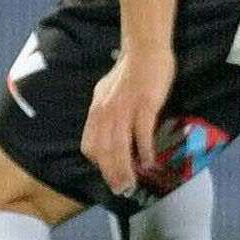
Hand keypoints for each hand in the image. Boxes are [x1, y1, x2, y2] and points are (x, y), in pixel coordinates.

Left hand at [82, 49, 176, 196]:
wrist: (144, 51)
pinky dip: (144, 150)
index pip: (90, 143)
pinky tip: (149, 161)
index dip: (98, 161)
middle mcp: (106, 111)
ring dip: (125, 167)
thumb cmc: (129, 73)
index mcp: (97, 109)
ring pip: (120, 145)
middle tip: (120, 188)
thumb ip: (107, 112)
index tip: (108, 174)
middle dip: (111, 172)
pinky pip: (141, 133)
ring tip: (132, 183)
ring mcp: (124, 108)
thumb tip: (108, 132)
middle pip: (103, 149)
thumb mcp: (109, 94)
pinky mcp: (144, 105)